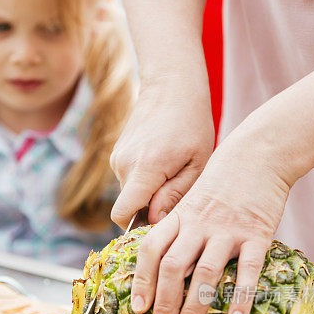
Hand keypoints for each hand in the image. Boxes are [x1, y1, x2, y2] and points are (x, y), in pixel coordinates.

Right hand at [110, 76, 213, 227]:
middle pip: (129, 207)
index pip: (122, 214)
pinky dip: (144, 180)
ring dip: (149, 193)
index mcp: (145, 169)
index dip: (137, 227)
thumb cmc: (192, 124)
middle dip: (150, 209)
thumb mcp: (196, 163)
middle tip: (178, 194)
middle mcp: (123, 165)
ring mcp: (117, 158)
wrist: (171, 85)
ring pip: (130, 194)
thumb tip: (155, 220)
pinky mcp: (117, 154)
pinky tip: (164, 163)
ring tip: (173, 173)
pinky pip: (129, 180)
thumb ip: (176, 195)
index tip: (161, 223)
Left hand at [129, 139, 291, 313]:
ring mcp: (227, 230)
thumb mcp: (190, 202)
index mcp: (177, 218)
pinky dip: (241, 297)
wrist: (258, 154)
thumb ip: (177, 234)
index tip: (137, 309)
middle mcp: (198, 225)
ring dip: (194, 309)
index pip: (151, 251)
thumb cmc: (220, 184)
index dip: (141, 281)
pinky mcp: (257, 234)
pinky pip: (249, 270)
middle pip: (174, 268)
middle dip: (164, 305)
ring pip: (206, 274)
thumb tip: (164, 273)